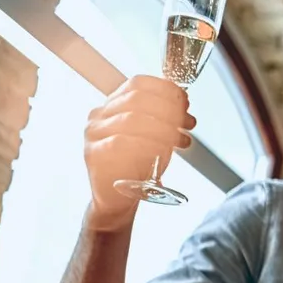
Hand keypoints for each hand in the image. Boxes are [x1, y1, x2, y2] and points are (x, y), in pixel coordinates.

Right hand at [83, 76, 194, 224]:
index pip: (137, 84)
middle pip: (136, 98)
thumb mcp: (157, 137)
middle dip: (169, 108)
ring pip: (131, 119)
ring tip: (181, 138)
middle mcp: (99, 115)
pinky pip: (121, 142)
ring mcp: (93, 134)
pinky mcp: (94, 154)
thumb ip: (166, 118)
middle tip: (188, 122)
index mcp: (113, 105)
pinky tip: (163, 150)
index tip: (185, 101)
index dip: (165, 88)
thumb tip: (184, 99)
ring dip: (164, 127)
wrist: (119, 199)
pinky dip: (148, 144)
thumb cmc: (138, 166)